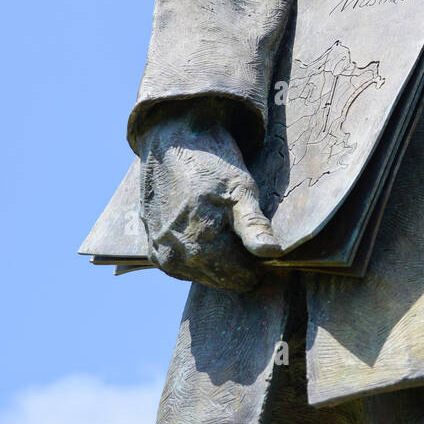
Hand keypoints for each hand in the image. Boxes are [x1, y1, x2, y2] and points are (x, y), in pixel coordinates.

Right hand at [139, 105, 275, 291]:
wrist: (173, 143)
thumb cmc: (213, 164)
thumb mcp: (242, 189)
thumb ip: (254, 226)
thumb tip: (272, 253)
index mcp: (202, 247)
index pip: (242, 279)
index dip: (257, 263)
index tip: (259, 239)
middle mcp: (177, 258)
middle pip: (221, 280)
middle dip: (236, 263)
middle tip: (240, 228)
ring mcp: (161, 256)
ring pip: (201, 275)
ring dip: (215, 261)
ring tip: (220, 224)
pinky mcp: (151, 250)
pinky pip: (182, 267)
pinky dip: (196, 256)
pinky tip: (202, 229)